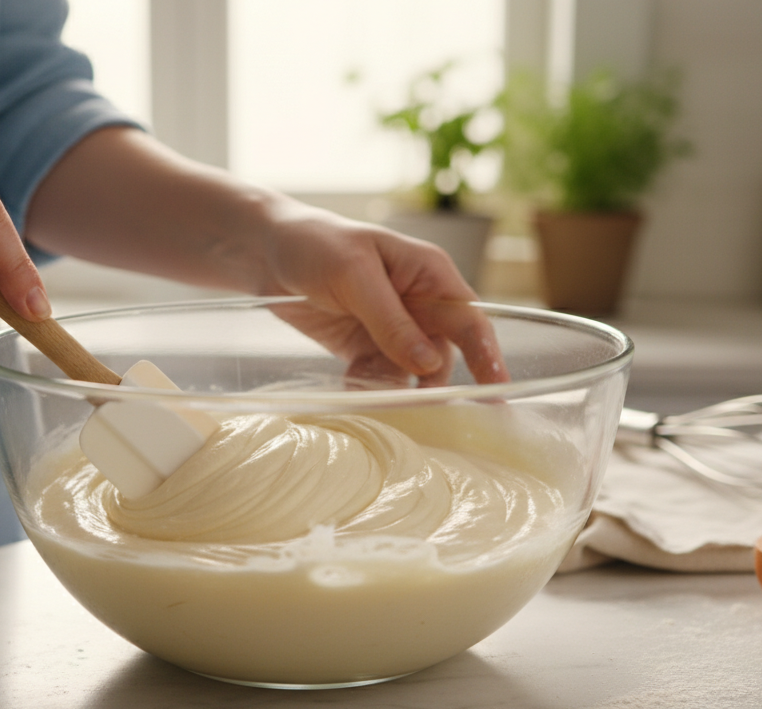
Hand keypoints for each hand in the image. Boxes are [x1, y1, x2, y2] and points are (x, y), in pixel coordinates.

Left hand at [257, 203, 508, 386]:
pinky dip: (371, 388)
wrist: (265, 251)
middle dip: (437, 384)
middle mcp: (418, 304)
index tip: (496, 390)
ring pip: (413, 373)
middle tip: (428, 412)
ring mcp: (392, 329)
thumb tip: (428, 362)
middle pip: (445, 353)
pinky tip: (354, 385)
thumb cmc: (315, 243)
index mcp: (428, 274)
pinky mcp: (365, 348)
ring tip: (380, 397)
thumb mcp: (354, 275)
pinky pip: (381, 377)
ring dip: (399, 389)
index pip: (469, 319)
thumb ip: (391, 320)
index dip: (487, 355)